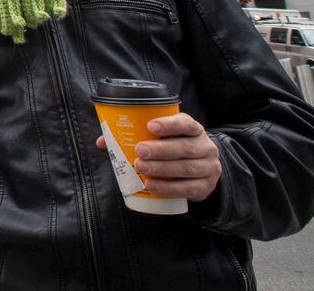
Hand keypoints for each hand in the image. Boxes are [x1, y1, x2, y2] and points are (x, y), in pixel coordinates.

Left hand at [97, 112, 222, 201]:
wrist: (201, 171)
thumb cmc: (174, 149)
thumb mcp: (163, 138)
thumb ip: (136, 135)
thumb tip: (104, 141)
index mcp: (194, 129)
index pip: (186, 123)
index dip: (170, 124)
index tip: (150, 125)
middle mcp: (205, 146)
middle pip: (185, 147)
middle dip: (161, 149)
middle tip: (139, 151)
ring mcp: (209, 168)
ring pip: (187, 168)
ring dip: (162, 169)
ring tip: (141, 168)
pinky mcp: (206, 187)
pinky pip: (188, 188)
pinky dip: (169, 188)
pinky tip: (152, 185)